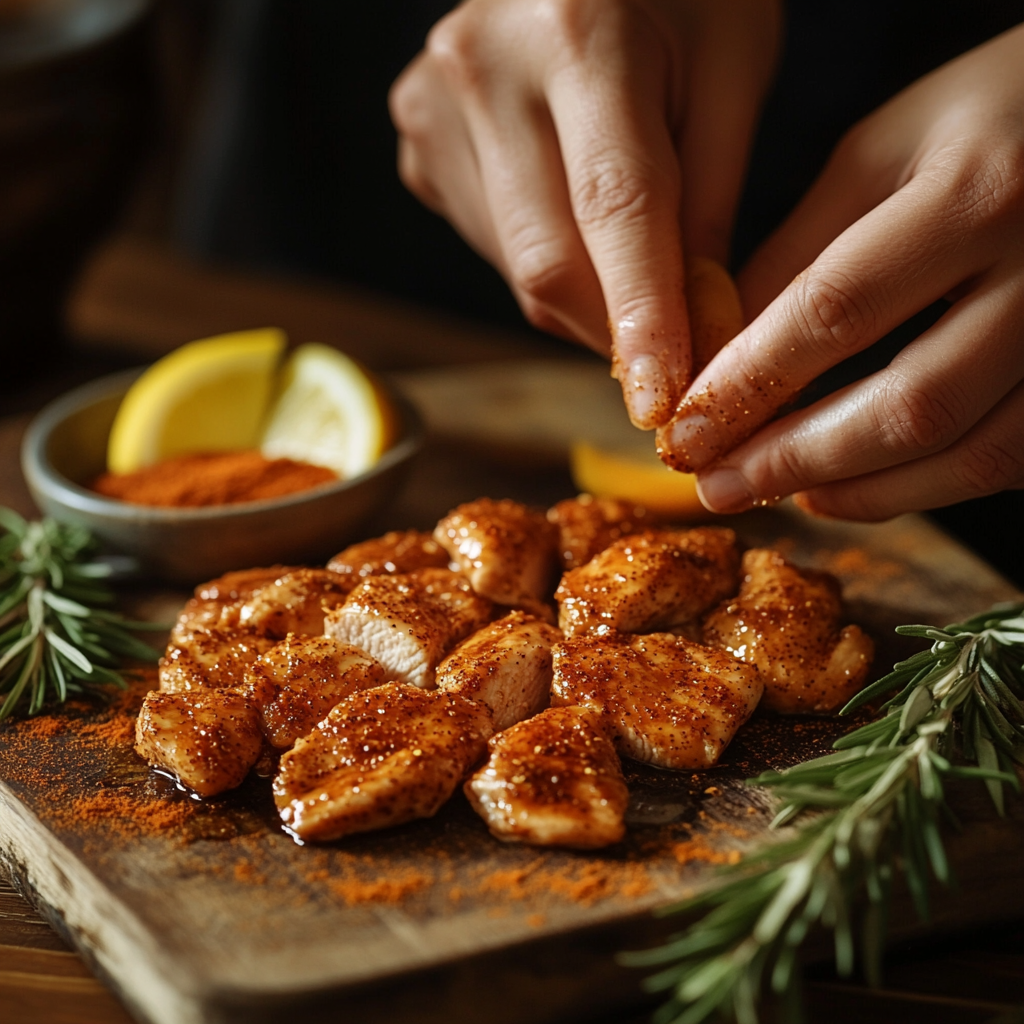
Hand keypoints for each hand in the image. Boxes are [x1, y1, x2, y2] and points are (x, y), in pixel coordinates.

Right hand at [390, 0, 779, 427]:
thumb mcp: (732, 72)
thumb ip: (709, 205)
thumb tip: (692, 334)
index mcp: (579, 32)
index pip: (614, 210)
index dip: (642, 317)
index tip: (664, 401)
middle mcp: (484, 69)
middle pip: (547, 263)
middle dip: (615, 329)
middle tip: (670, 358)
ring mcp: (435, 109)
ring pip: (519, 271)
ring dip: (586, 298)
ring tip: (628, 248)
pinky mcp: (419, 146)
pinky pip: (493, 249)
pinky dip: (547, 263)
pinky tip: (571, 213)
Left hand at [657, 24, 1023, 519]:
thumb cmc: (991, 118)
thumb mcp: (883, 151)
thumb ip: (800, 252)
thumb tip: (717, 353)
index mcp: (978, 193)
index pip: (837, 310)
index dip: (750, 383)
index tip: (686, 429)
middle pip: (909, 406)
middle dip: (795, 460)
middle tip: (717, 485)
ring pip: (970, 454)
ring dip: (861, 492)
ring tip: (781, 494)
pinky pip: (1011, 460)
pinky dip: (926, 487)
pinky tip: (859, 485)